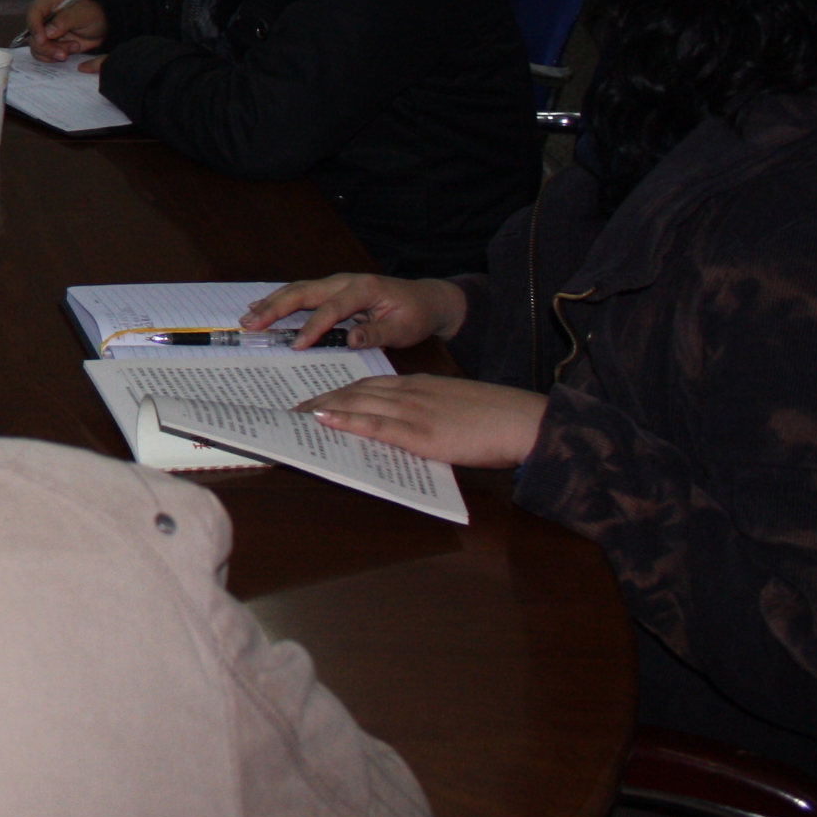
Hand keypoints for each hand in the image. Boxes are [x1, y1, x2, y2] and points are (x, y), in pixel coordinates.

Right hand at [23, 0, 107, 60]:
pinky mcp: (49, 46)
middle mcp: (42, 19)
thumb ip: (66, 20)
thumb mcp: (83, 13)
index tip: (43, 40)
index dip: (34, 26)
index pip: (33, 12)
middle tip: (64, 54)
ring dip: (53, 53)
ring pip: (37, 48)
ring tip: (75, 47)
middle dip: (47, 47)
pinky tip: (69, 52)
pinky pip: (43, 55)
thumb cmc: (92, 14)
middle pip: (32, 35)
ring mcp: (44, 34)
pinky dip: (54, 58)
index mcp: (47, 4)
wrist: (102, 27)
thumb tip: (48, 32)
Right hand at [243, 273, 466, 350]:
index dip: (313, 327)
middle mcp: (345, 281)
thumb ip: (377, 334)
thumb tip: (351, 341)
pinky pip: (302, 292)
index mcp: (363, 289)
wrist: (427, 299)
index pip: (332, 309)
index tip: (296, 346)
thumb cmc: (416, 315)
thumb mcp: (403, 329)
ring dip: (272, 302)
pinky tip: (263, 307)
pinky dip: (280, 299)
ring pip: (298, 289)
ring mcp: (337, 283)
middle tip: (252, 323)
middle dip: (276, 307)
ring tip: (248, 316)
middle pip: (304, 291)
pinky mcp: (332, 290)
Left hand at [302, 374, 548, 469]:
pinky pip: (377, 423)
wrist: (525, 421)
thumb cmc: (494, 419)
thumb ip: (424, 413)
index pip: (367, 384)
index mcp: (418, 385)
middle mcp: (411, 392)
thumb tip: (398, 429)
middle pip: (354, 391)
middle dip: (320, 399)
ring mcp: (415, 411)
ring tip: (295, 415)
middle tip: (290, 409)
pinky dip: (348, 419)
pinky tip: (324, 418)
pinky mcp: (423, 432)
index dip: (337, 392)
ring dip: (323, 408)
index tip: (312, 400)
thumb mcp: (453, 407)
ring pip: (358, 403)